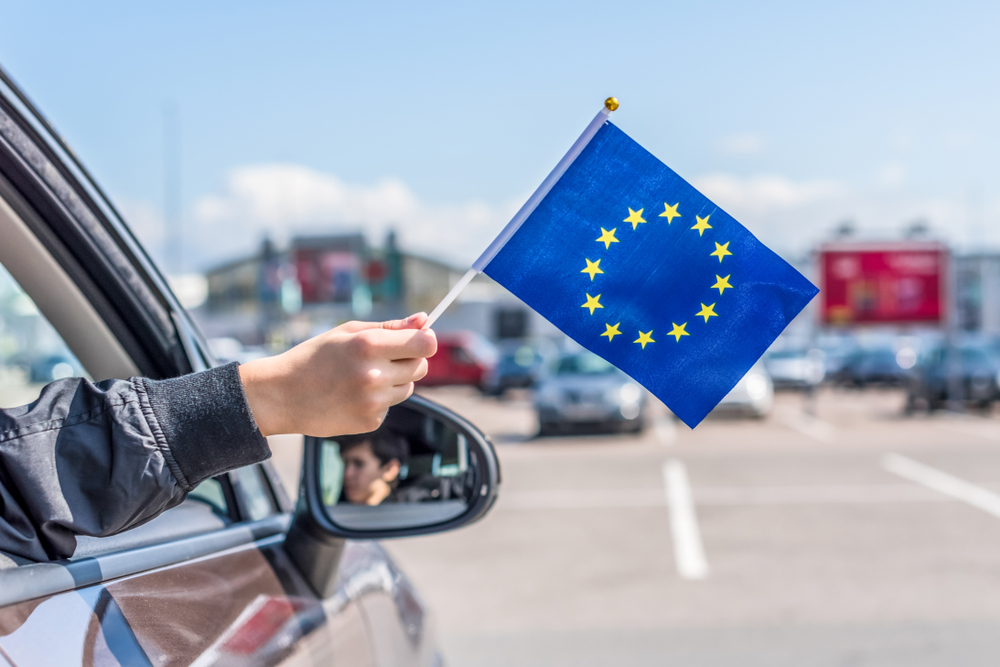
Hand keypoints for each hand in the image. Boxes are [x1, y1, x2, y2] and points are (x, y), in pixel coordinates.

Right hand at [239, 313, 435, 436]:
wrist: (282, 395)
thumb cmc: (315, 357)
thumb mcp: (347, 332)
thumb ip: (390, 327)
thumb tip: (425, 319)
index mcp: (369, 346)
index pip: (425, 344)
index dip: (426, 341)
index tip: (419, 340)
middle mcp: (374, 375)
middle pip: (420, 367)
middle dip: (409, 360)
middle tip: (382, 358)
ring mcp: (373, 402)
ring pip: (408, 388)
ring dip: (395, 381)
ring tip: (363, 377)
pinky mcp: (371, 422)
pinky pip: (390, 406)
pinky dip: (379, 400)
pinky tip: (353, 396)